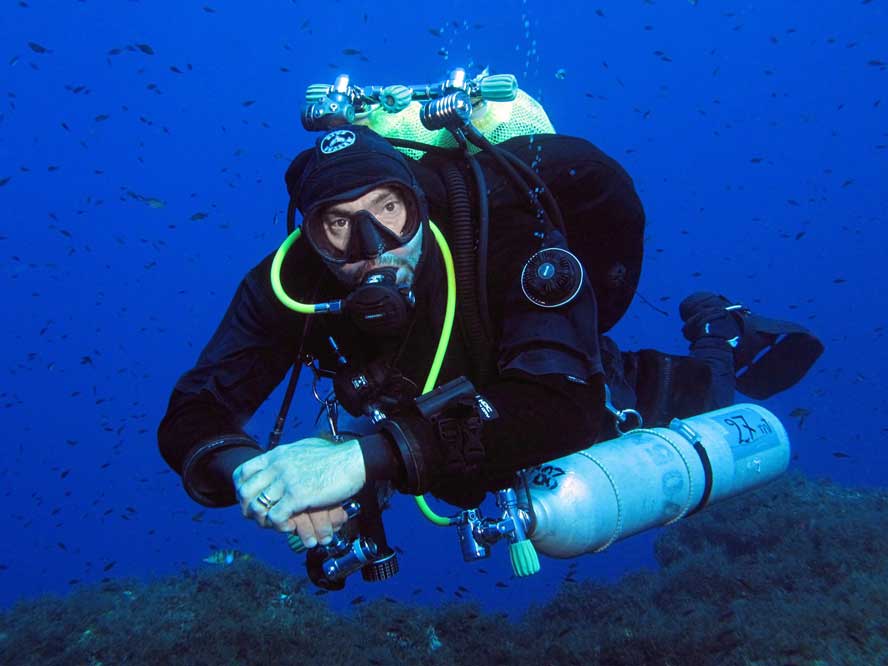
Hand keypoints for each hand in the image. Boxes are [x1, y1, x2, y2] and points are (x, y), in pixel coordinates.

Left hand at [233, 437, 365, 542]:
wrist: (354, 460)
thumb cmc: (335, 456)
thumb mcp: (304, 449)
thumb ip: (288, 457)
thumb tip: (281, 461)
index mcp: (277, 454)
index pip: (243, 472)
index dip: (242, 489)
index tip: (249, 500)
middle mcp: (277, 466)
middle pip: (246, 492)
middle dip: (248, 509)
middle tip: (260, 518)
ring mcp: (286, 480)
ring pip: (258, 507)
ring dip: (264, 521)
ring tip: (276, 524)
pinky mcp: (297, 495)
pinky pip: (276, 517)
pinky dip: (280, 526)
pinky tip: (289, 527)